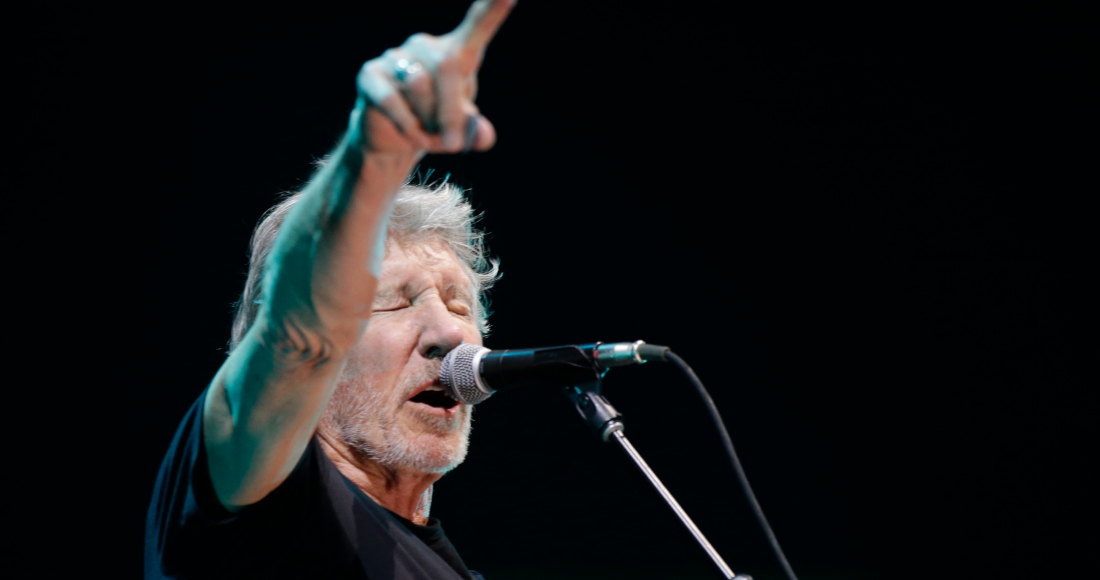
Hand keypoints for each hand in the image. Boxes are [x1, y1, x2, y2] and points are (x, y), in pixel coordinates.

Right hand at [355, 0, 514, 154]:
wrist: (393, 140)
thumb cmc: (434, 124)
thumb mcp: (462, 131)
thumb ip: (477, 132)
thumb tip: (484, 135)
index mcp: (456, 53)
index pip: (478, 24)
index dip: (494, 8)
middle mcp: (425, 46)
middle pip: (446, 65)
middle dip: (452, 112)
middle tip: (453, 145)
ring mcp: (395, 57)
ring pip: (419, 84)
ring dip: (428, 120)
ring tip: (427, 137)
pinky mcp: (370, 74)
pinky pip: (391, 99)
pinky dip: (406, 125)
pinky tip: (410, 135)